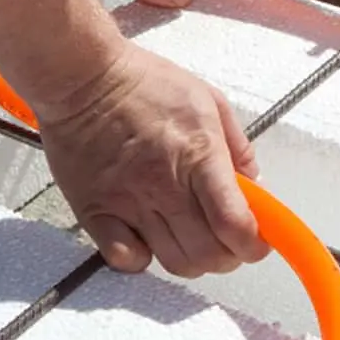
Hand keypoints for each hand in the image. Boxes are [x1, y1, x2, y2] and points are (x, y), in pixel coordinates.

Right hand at [35, 40, 269, 277]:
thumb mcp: (209, 100)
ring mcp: (129, 203)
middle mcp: (165, 185)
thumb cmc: (144, 83)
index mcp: (199, 156)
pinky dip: (143, 260)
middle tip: (228, 241)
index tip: (257, 242)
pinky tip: (148, 239)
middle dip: (229, 256)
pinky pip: (124, 259)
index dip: (253, 245)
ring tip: (193, 239)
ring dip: (194, 261)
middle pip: (208, 254)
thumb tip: (253, 183)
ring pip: (174, 262)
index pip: (234, 224)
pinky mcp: (95, 212)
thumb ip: (237, 145)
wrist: (81, 77)